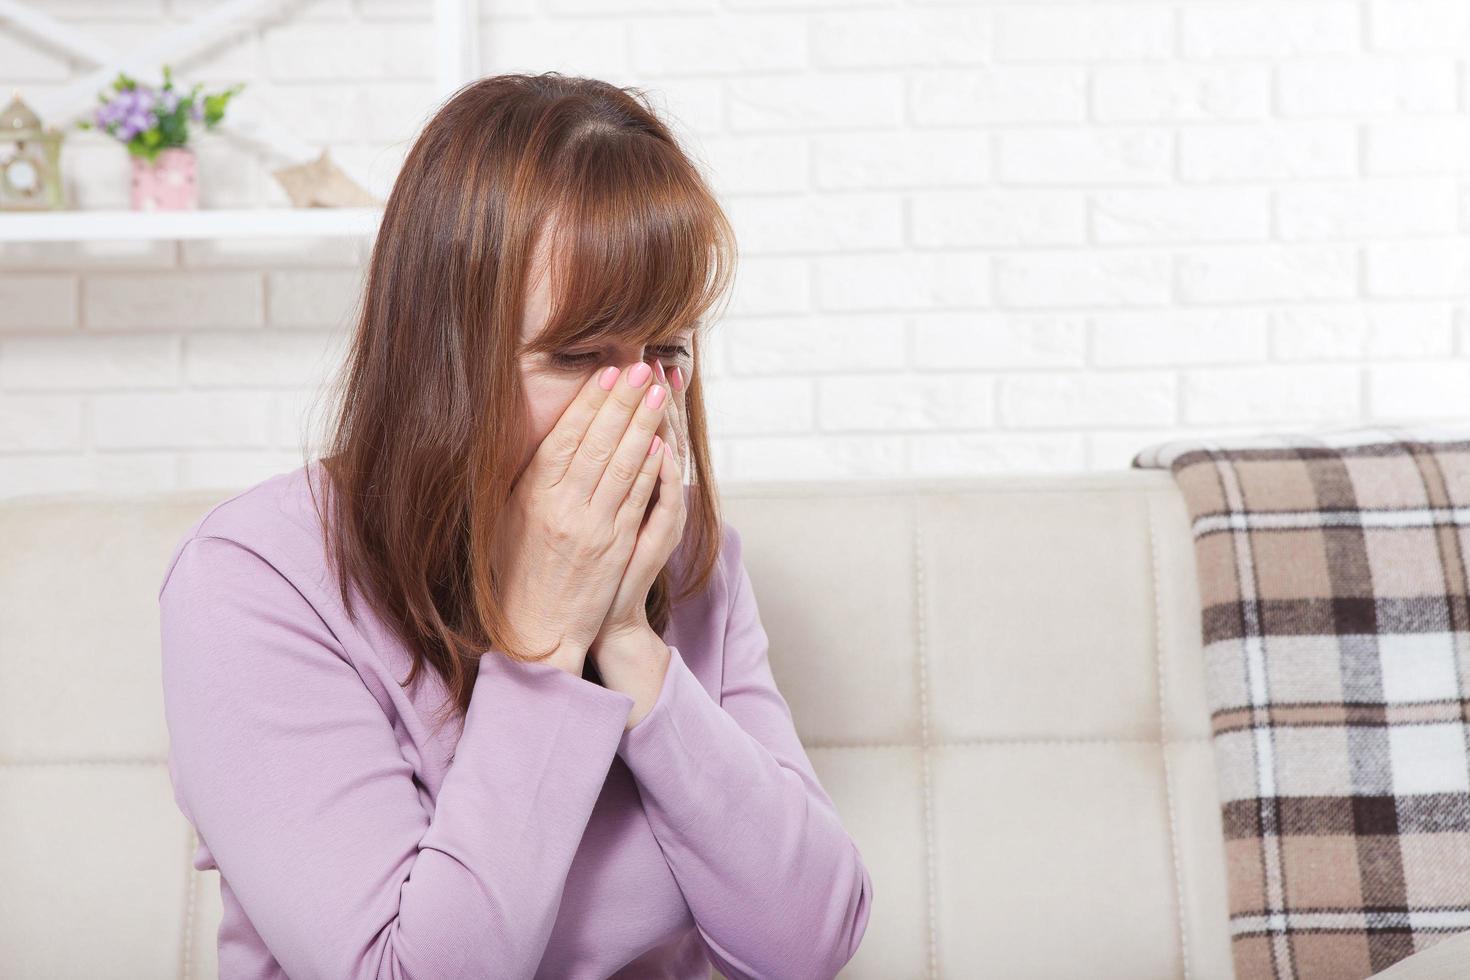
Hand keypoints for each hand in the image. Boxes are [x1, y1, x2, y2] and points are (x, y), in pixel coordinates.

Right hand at [489, 361, 671, 675]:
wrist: (533, 631)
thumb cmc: (512, 572)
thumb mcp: (502, 520)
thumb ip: (524, 479)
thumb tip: (541, 434)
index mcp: (530, 496)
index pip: (566, 436)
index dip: (589, 402)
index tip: (607, 371)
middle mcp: (562, 508)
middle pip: (599, 443)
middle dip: (623, 401)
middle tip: (641, 366)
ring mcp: (593, 528)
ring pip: (624, 466)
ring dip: (644, 425)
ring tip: (658, 391)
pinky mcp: (616, 548)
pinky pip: (637, 500)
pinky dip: (650, 469)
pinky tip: (661, 443)